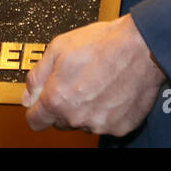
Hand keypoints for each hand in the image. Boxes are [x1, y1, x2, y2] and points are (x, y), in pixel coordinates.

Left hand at [22, 14, 165, 136]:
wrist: (142, 46)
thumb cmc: (103, 43)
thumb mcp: (58, 48)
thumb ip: (37, 75)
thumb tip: (28, 95)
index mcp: (57, 99)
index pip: (35, 121)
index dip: (37, 108)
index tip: (43, 101)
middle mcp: (77, 117)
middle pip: (60, 121)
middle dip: (63, 105)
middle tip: (77, 81)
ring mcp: (100, 124)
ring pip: (83, 122)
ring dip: (86, 108)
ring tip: (98, 82)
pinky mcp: (121, 126)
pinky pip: (106, 123)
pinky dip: (107, 111)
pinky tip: (112, 90)